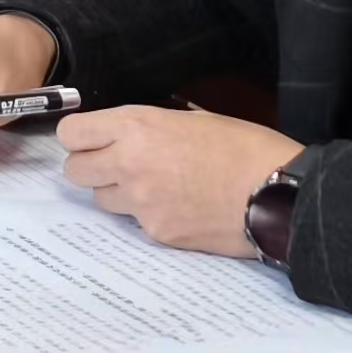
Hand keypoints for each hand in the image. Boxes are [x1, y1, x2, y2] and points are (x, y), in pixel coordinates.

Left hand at [56, 107, 299, 258]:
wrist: (280, 195)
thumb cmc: (244, 148)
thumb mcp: (191, 119)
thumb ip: (147, 128)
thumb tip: (124, 135)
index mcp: (135, 127)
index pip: (71, 134)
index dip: (81, 137)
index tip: (94, 140)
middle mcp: (128, 164)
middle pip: (75, 171)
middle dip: (92, 168)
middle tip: (117, 166)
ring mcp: (141, 203)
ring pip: (102, 200)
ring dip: (118, 194)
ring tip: (155, 188)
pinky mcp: (159, 233)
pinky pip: (137, 223)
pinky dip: (151, 217)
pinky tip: (180, 209)